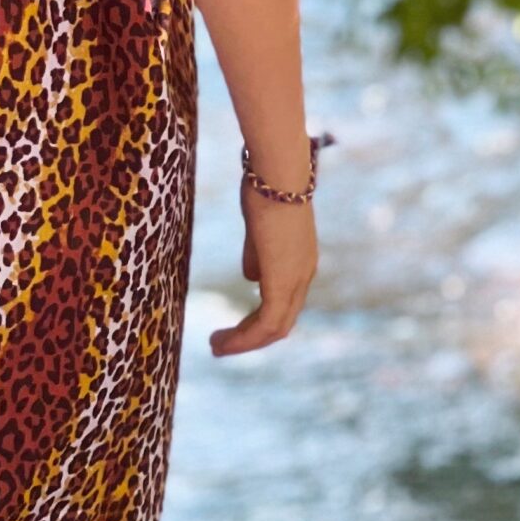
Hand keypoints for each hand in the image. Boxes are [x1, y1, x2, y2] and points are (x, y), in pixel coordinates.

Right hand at [208, 186, 316, 353]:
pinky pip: (266, 323)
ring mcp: (297, 280)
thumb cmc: (265, 188)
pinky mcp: (283, 282)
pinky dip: (244, 337)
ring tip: (215, 346)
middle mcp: (304, 275)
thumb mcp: (258, 228)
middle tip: (220, 346)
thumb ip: (256, 255)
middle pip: (281, 323)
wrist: (277, 173)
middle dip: (250, 338)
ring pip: (275, 328)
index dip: (258, 320)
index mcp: (300, 262)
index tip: (234, 328)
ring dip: (244, 342)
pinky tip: (223, 341)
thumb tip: (250, 278)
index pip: (284, 303)